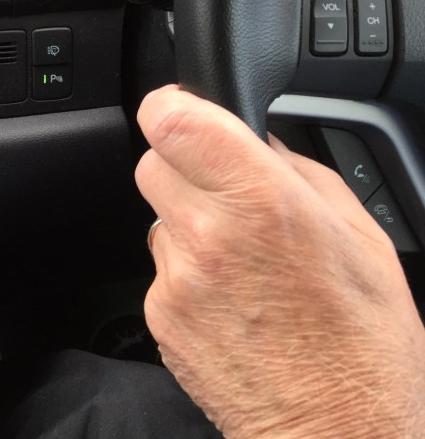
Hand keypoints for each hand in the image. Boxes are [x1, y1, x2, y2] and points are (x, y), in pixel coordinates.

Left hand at [136, 85, 424, 438]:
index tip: (181, 110)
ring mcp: (176, 277)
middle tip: (225, 194)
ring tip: (242, 263)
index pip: (171, 120)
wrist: (336, 432)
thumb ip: (299, 172)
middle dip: (183, 166)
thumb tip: (259, 141)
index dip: (172, 107)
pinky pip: (160, 269)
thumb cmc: (362, 344)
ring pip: (158, 218)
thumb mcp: (360, 236)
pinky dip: (187, 274)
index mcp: (261, 200)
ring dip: (187, 224)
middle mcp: (207, 233)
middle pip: (152, 162)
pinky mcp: (159, 315)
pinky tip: (232, 301)